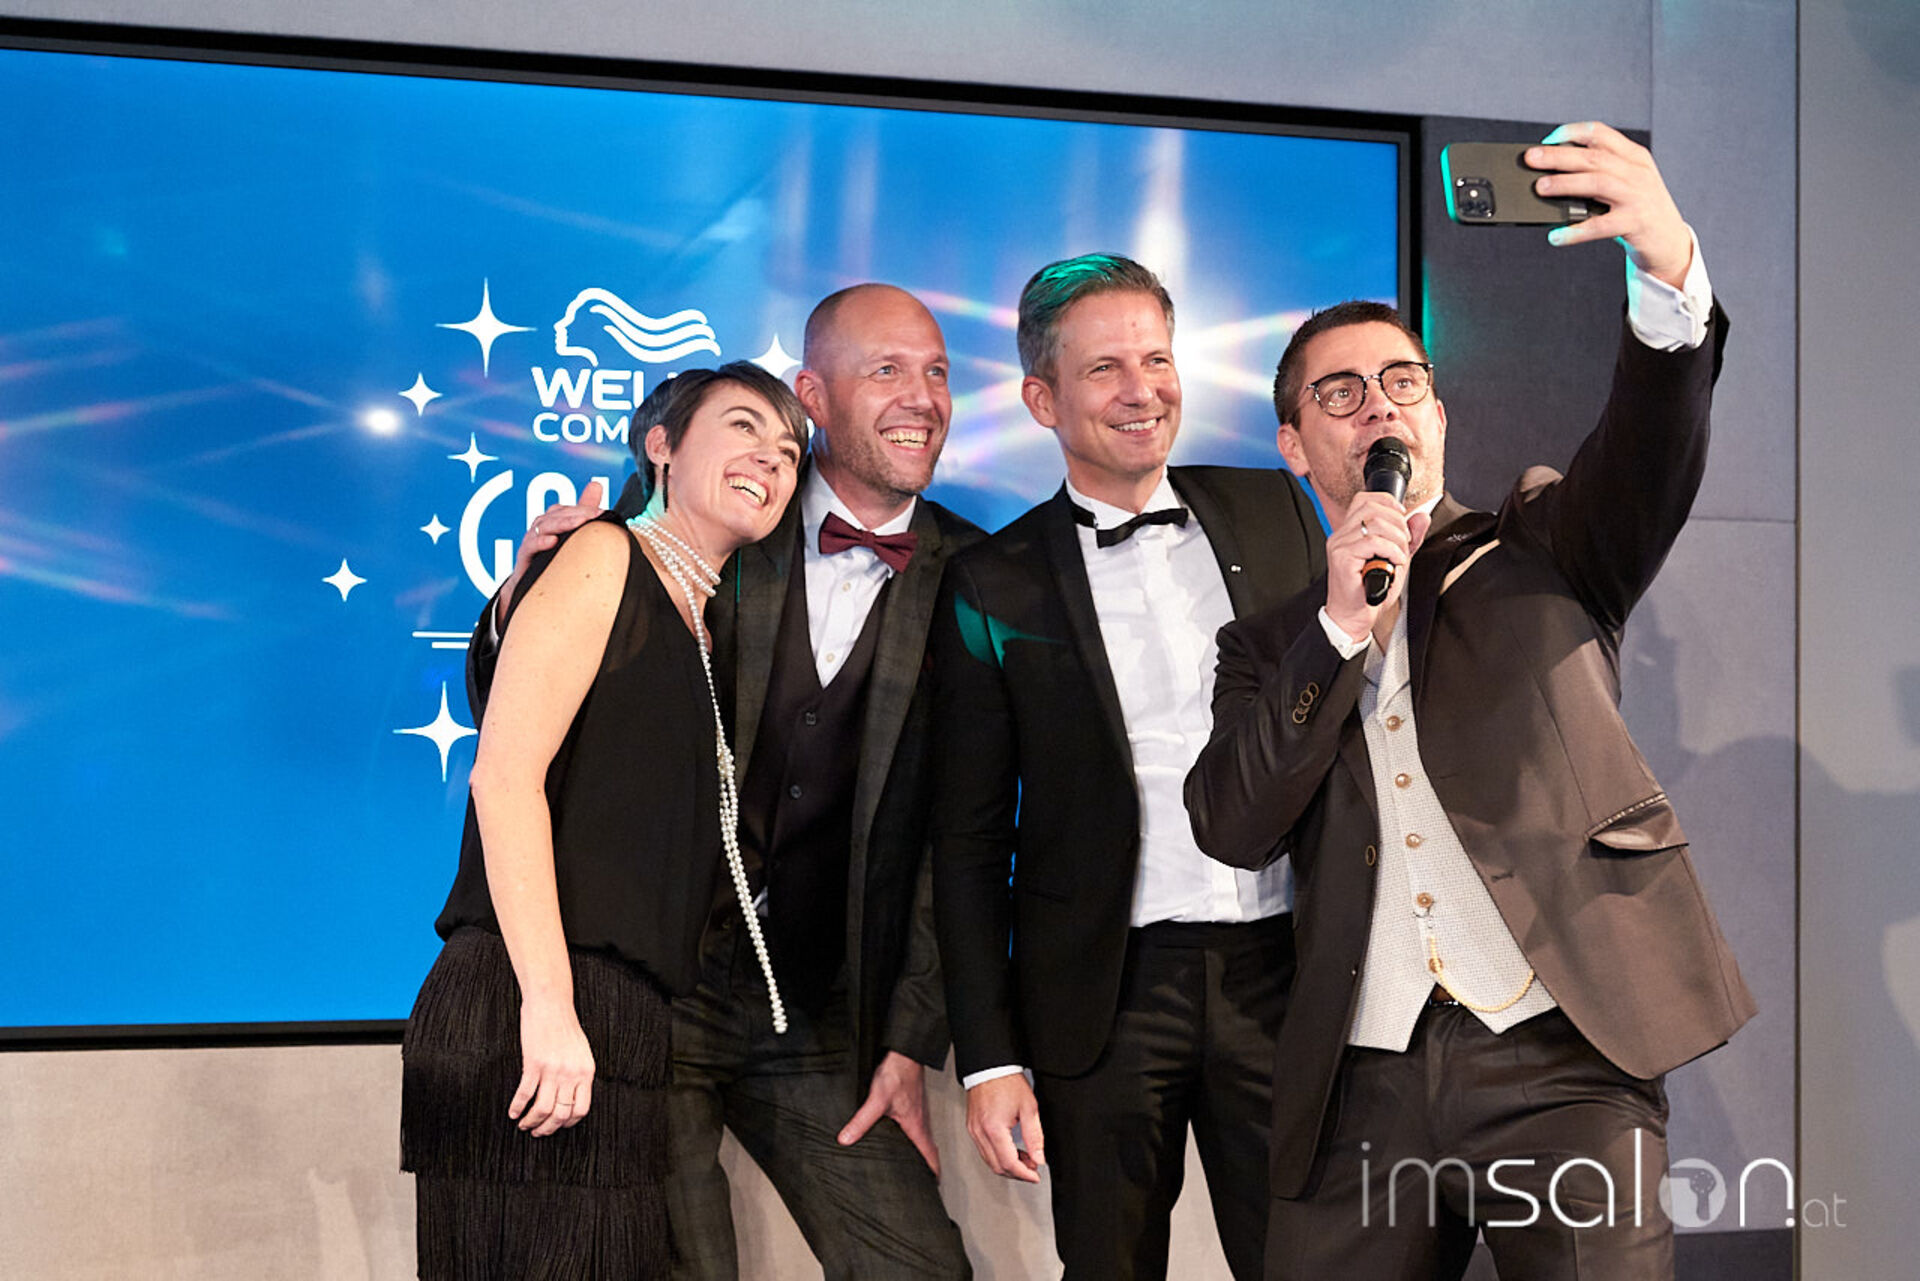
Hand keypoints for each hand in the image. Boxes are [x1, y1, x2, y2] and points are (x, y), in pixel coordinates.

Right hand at [497, 479, 607, 619]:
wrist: (532, 587)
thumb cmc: (554, 556)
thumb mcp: (571, 533)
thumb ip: (583, 510)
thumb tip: (596, 484)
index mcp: (553, 520)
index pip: (569, 510)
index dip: (585, 509)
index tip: (603, 513)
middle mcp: (541, 527)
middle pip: (557, 515)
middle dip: (577, 514)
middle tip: (594, 515)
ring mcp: (532, 541)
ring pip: (544, 526)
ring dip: (562, 523)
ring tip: (578, 523)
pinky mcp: (524, 557)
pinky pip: (530, 546)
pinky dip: (540, 542)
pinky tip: (553, 541)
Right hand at [509, 997, 594, 1137]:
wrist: (551, 1002)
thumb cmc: (564, 1024)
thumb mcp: (581, 1051)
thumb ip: (579, 1073)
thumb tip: (572, 1094)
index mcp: (586, 1072)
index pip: (581, 1109)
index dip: (568, 1123)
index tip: (558, 1125)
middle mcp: (571, 1074)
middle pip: (561, 1114)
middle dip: (548, 1128)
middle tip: (538, 1132)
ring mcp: (552, 1070)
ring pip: (542, 1109)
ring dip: (532, 1122)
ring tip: (524, 1125)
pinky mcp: (533, 1064)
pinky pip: (524, 1093)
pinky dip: (517, 1107)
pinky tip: (513, 1112)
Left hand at [838, 1050, 941, 1176]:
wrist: (905, 1053)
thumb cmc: (897, 1074)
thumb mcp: (877, 1099)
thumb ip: (862, 1120)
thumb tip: (846, 1139)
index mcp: (916, 1126)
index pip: (930, 1154)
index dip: (933, 1172)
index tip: (934, 1186)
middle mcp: (920, 1121)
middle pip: (927, 1149)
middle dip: (925, 1166)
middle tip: (921, 1180)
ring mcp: (917, 1112)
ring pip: (921, 1137)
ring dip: (919, 1151)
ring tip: (910, 1164)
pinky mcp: (911, 1103)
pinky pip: (915, 1126)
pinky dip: (912, 1136)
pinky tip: (899, 1135)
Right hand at [965, 1073, 1043, 1182]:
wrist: (989, 1067)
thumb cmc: (1007, 1082)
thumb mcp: (1029, 1108)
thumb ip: (1035, 1136)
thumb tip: (1039, 1158)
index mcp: (994, 1129)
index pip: (1009, 1163)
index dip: (1024, 1174)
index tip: (1035, 1176)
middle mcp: (980, 1133)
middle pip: (997, 1166)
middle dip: (1017, 1173)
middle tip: (1032, 1169)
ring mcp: (974, 1131)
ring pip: (990, 1161)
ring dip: (1008, 1165)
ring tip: (1025, 1159)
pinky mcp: (972, 1128)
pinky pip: (984, 1150)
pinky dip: (998, 1155)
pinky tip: (1011, 1150)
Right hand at [1325, 491, 1430, 644]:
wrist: (1353, 618)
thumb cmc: (1369, 592)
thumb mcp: (1395, 559)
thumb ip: (1408, 537)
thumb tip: (1421, 516)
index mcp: (1349, 531)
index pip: (1365, 498)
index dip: (1388, 502)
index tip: (1403, 518)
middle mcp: (1340, 535)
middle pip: (1372, 507)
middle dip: (1398, 523)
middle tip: (1404, 544)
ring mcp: (1339, 546)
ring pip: (1374, 523)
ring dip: (1396, 538)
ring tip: (1399, 556)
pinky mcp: (1342, 558)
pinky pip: (1373, 542)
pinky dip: (1391, 551)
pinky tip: (1394, 563)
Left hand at [1526, 121, 1691, 287]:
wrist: (1670, 240)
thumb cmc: (1640, 210)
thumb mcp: (1628, 183)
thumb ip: (1601, 174)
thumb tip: (1552, 174)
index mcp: (1634, 157)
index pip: (1602, 134)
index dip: (1573, 132)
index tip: (1549, 138)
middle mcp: (1637, 172)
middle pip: (1593, 157)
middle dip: (1559, 156)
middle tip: (1532, 158)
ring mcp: (1637, 196)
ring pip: (1597, 183)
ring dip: (1565, 183)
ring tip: (1540, 187)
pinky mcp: (1634, 222)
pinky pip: (1600, 225)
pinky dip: (1575, 231)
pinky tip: (1556, 236)